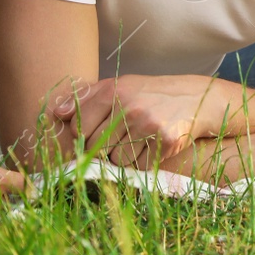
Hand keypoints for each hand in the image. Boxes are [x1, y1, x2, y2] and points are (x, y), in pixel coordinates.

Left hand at [51, 74, 234, 166]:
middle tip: (124, 137)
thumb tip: (57, 113)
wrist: (197, 98)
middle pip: (97, 148)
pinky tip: (153, 147)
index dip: (86, 136)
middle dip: (106, 149)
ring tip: (140, 141)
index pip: (80, 128)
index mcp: (114, 90)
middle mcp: (128, 106)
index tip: (98, 134)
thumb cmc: (151, 95)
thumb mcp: (122, 86)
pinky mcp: (164, 141)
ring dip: (126, 158)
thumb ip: (88, 98)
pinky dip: (144, 163)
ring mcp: (147, 124)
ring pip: (117, 161)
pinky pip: (139, 167)